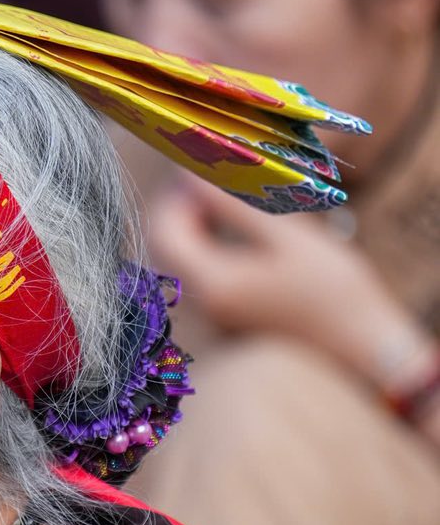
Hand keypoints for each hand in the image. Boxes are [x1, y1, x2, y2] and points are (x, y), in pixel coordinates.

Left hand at [152, 180, 431, 392]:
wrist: (361, 353)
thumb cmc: (333, 293)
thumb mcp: (288, 238)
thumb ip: (236, 207)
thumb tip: (196, 176)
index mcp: (212, 285)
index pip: (163, 233)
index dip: (174, 196)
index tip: (201, 171)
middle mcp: (203, 306)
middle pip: (167, 249)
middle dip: (182, 210)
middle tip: (212, 183)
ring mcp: (214, 317)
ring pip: (183, 263)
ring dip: (197, 228)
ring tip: (229, 202)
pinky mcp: (229, 321)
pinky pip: (203, 278)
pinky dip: (210, 249)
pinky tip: (241, 235)